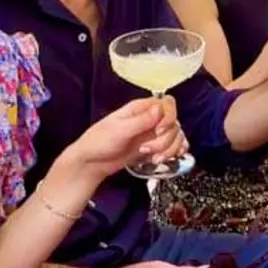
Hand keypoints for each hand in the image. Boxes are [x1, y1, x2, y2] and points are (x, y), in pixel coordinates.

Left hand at [56, 97, 183, 180]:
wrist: (91, 163)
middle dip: (165, 140)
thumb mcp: (119, 130)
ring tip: (152, 158)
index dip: (168, 117)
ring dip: (168, 149)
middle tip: (146, 149)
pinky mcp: (154, 148)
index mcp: (140, 109)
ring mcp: (153, 134)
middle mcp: (150, 119)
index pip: (168, 104)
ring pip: (176, 137)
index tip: (158, 131)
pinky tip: (164, 158)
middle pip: (174, 123)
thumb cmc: (99, 142)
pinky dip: (174, 153)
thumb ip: (141, 120)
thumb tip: (160, 109)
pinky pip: (175, 147)